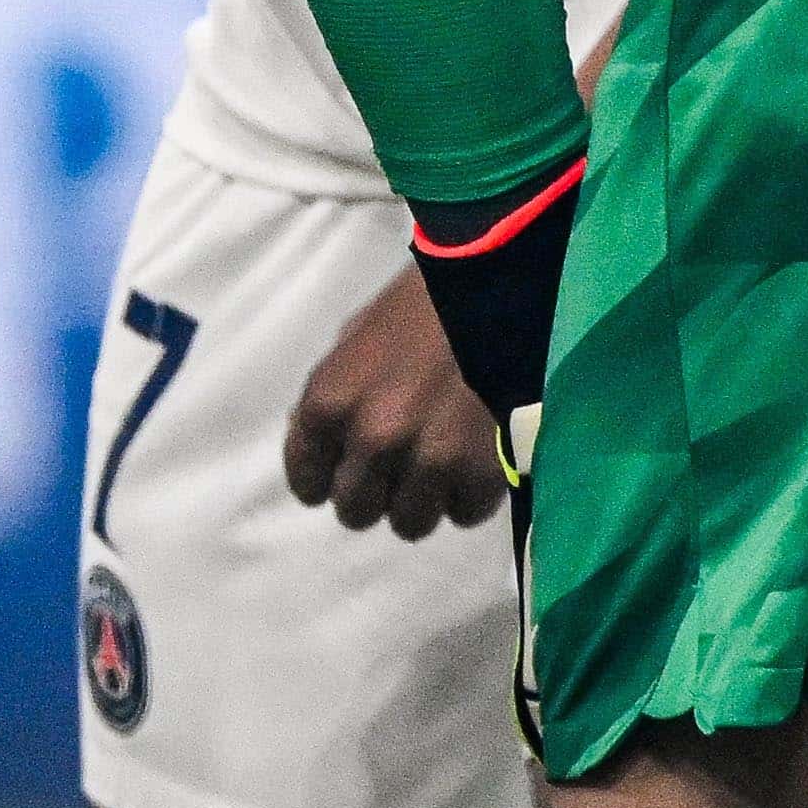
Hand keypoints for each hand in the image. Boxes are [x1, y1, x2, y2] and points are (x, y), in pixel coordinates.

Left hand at [275, 261, 514, 537]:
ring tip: (440, 467)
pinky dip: (469, 495)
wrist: (501, 283)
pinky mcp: (482, 472)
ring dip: (422, 500)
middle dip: (374, 493)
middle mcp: (373, 439)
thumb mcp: (354, 339)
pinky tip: (475, 460)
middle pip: (355, 511)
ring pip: (409, 523)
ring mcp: (428, 460)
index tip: (347, 469)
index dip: (328, 477)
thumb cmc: (422, 302)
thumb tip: (318, 444)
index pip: (307, 482)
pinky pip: (463, 514)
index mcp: (329, 402)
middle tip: (397, 468)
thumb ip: (333, 398)